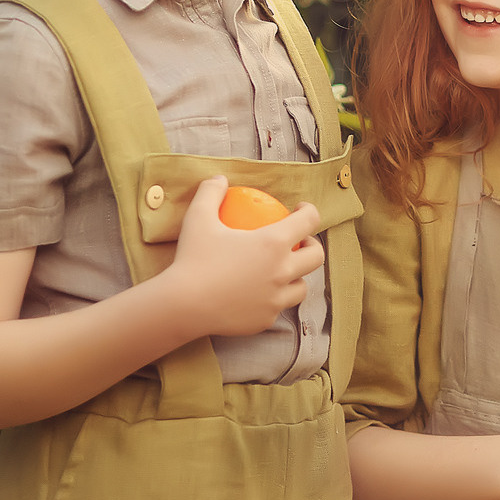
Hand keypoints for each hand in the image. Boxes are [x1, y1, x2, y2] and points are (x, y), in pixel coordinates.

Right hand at [162, 175, 323, 336]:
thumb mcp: (198, 218)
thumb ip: (211, 192)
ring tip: (282, 271)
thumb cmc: (193, 259)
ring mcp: (276, 299)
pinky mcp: (265, 320)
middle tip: (298, 241)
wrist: (183, 306)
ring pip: (301, 287)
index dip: (310, 211)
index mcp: (274, 243)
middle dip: (312, 245)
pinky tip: (260, 294)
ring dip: (296, 276)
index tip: (300, 209)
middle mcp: (282, 271)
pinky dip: (273, 299)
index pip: (309, 221)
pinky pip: (277, 307)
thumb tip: (219, 179)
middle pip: (316, 257)